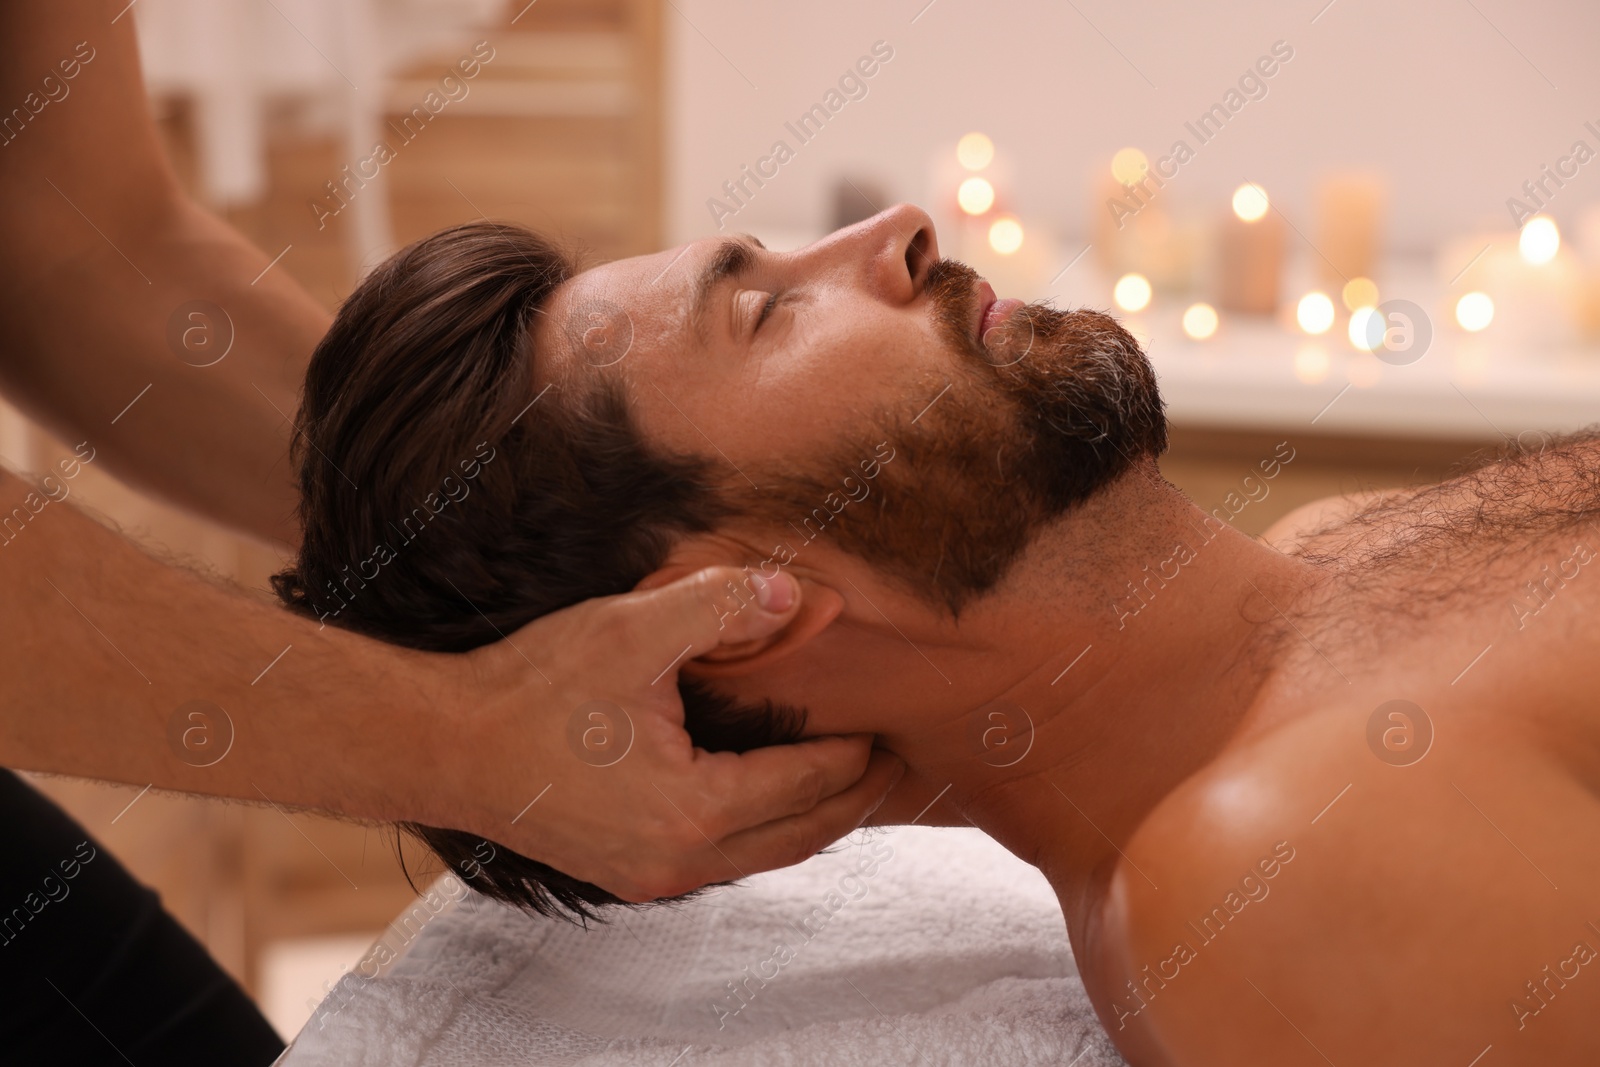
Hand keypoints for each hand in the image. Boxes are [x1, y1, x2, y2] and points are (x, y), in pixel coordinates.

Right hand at [442, 566, 904, 901]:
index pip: (806, 783)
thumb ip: (720, 607)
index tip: (887, 723)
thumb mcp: (630, 631)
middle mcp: (680, 859)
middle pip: (802, 836)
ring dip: (812, 821)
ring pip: (765, 855)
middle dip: (855, 800)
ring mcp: (651, 875)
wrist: (444, 746)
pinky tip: (772, 799)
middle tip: (899, 766)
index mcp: (694, 810)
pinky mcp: (627, 872)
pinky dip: (764, 831)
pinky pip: (724, 858)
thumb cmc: (531, 690)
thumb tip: (794, 595)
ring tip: (851, 783)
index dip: (853, 752)